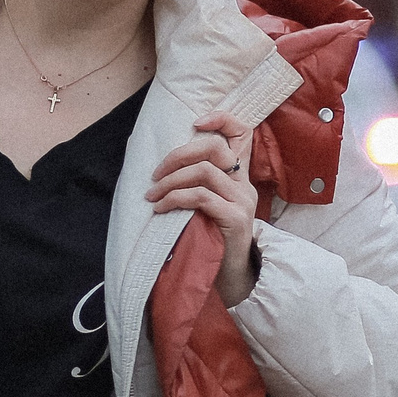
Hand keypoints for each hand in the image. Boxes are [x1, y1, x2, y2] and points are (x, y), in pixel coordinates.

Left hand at [147, 111, 261, 305]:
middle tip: (156, 174)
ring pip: (205, 171)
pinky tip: (160, 208)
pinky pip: (201, 197)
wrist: (231, 278)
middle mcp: (244, 184)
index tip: (195, 122)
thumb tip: (162, 167)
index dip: (221, 119)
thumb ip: (198, 184)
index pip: (242, 133)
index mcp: (239, 176)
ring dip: (171, 180)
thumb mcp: (206, 205)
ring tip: (153, 195)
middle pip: (215, 147)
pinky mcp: (235, 219)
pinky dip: (175, 199)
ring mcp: (242, 201)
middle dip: (179, 154)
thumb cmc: (212, 238)